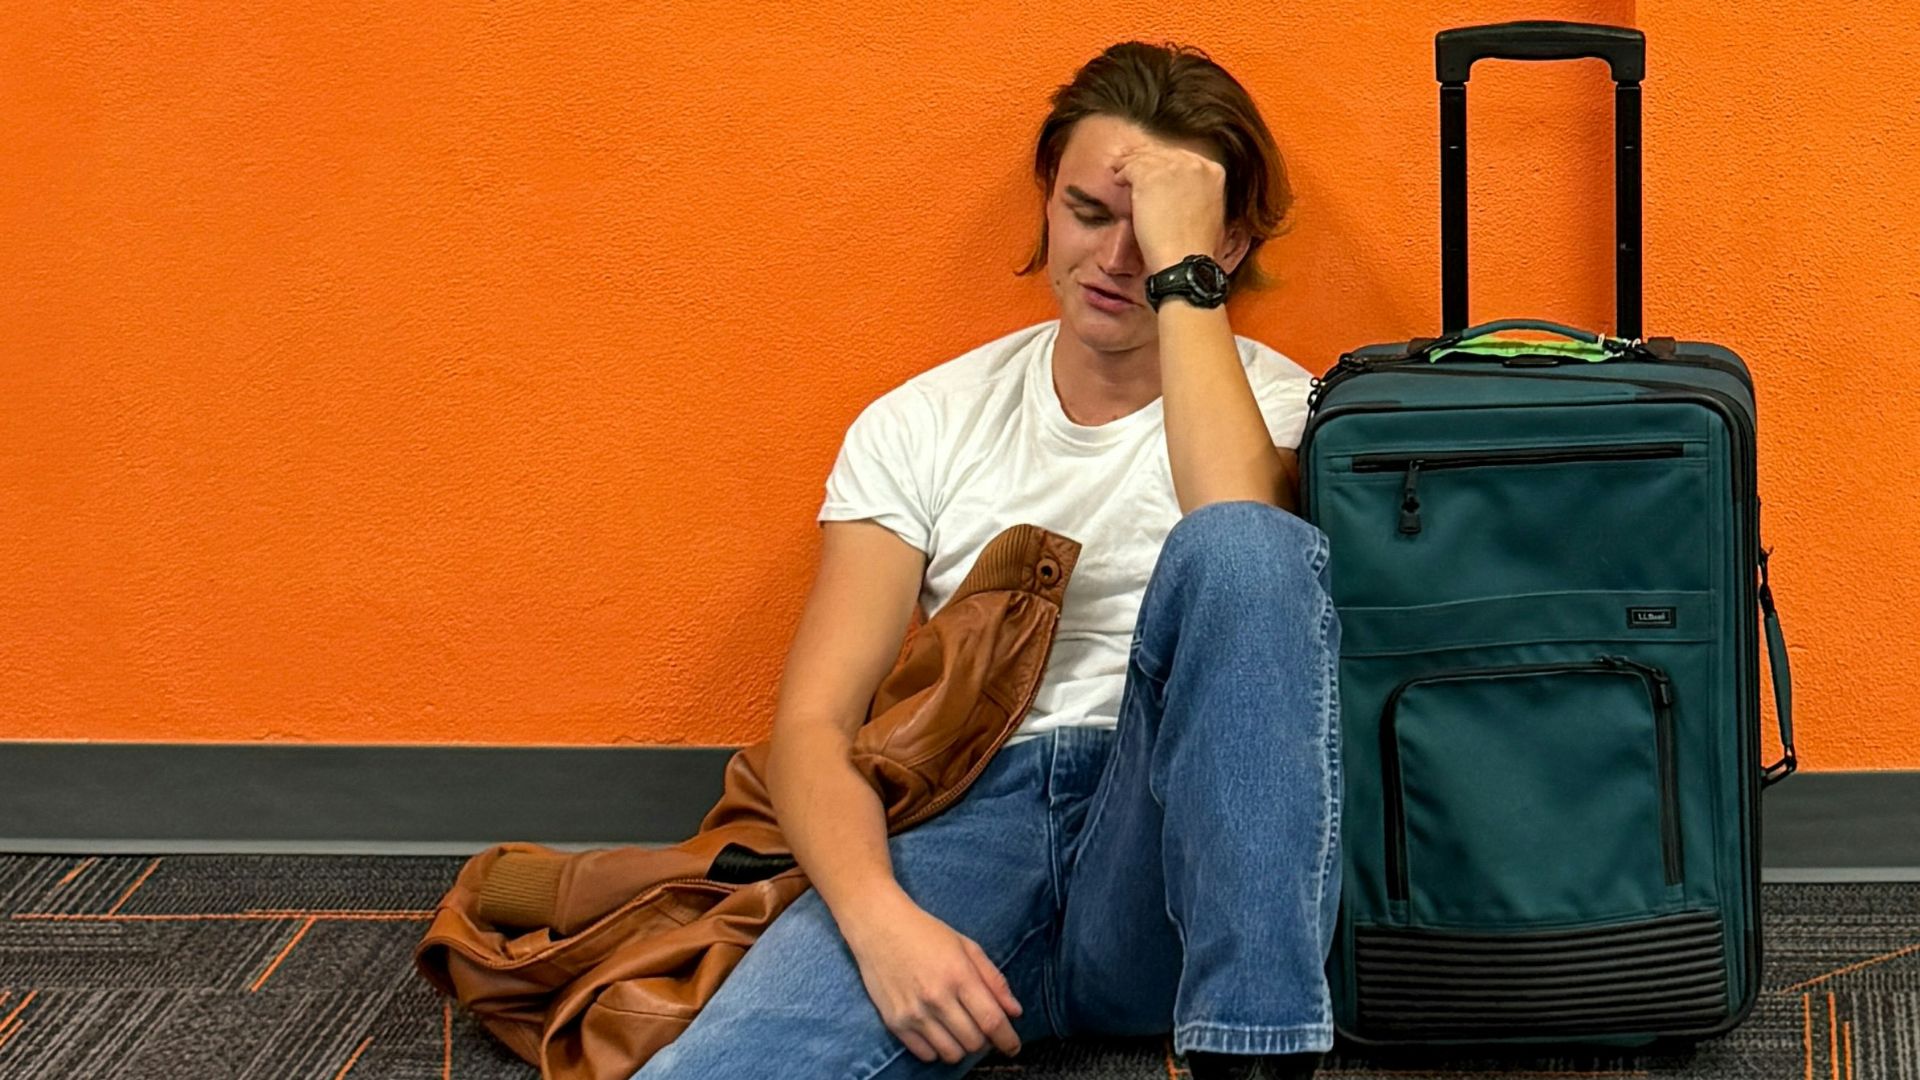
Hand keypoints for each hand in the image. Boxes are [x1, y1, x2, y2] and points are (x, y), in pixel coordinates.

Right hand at [842, 894, 1024, 1063]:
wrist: (878, 925)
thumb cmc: (925, 933)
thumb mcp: (967, 946)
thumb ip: (994, 980)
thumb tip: (1015, 1011)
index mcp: (959, 975)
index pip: (992, 1021)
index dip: (1008, 1040)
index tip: (1013, 1047)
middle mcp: (936, 998)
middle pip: (973, 1042)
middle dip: (985, 1040)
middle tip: (980, 1028)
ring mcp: (913, 1012)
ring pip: (951, 1053)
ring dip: (961, 1047)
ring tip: (959, 1030)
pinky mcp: (895, 1022)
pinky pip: (925, 1054)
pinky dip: (937, 1049)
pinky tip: (938, 1031)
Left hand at [1110, 143, 1227, 274]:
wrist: (1185, 260)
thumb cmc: (1196, 248)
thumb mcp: (1210, 213)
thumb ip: (1199, 194)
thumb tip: (1181, 193)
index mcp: (1213, 172)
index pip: (1183, 158)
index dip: (1166, 163)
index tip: (1154, 168)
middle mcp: (1195, 164)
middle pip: (1163, 154)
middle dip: (1146, 159)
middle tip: (1131, 164)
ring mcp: (1173, 168)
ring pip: (1145, 158)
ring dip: (1131, 164)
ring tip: (1120, 170)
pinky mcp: (1150, 177)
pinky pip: (1130, 167)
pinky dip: (1122, 173)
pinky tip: (1118, 180)